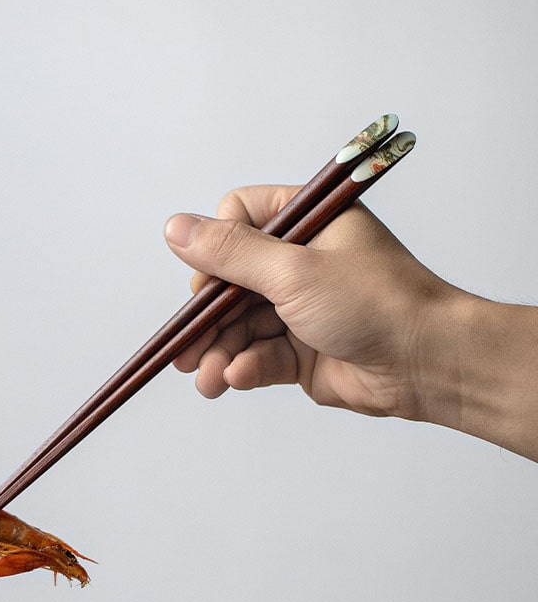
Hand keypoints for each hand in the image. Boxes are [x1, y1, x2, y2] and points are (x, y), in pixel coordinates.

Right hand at [165, 185, 452, 419]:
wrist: (427, 366)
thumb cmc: (374, 303)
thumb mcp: (293, 270)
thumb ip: (231, 252)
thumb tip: (174, 228)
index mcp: (306, 223)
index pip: (239, 220)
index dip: (215, 252)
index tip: (205, 285)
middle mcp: (300, 262)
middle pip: (231, 282)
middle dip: (207, 319)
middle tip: (185, 348)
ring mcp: (300, 308)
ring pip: (240, 326)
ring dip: (219, 352)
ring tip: (206, 379)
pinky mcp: (302, 351)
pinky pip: (259, 356)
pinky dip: (244, 368)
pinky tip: (234, 380)